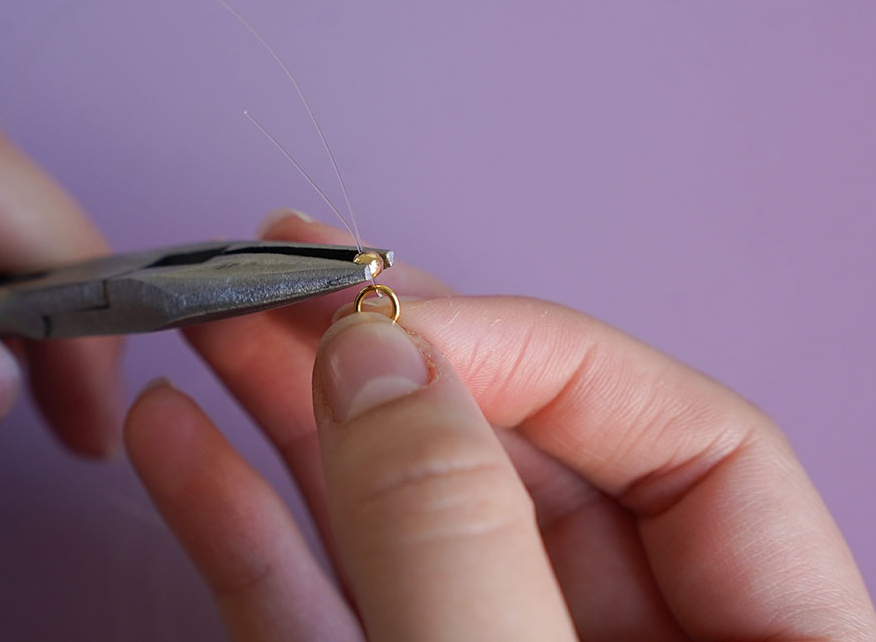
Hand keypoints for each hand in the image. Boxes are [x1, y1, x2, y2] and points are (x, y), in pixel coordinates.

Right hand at [124, 210, 875, 640]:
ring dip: (297, 423)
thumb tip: (378, 367)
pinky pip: (320, 610)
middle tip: (288, 269)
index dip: (537, 354)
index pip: (690, 444)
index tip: (389, 315)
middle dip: (391, 360)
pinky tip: (185, 444)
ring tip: (214, 323)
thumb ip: (466, 546)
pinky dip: (247, 530)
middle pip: (524, 465)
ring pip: (404, 530)